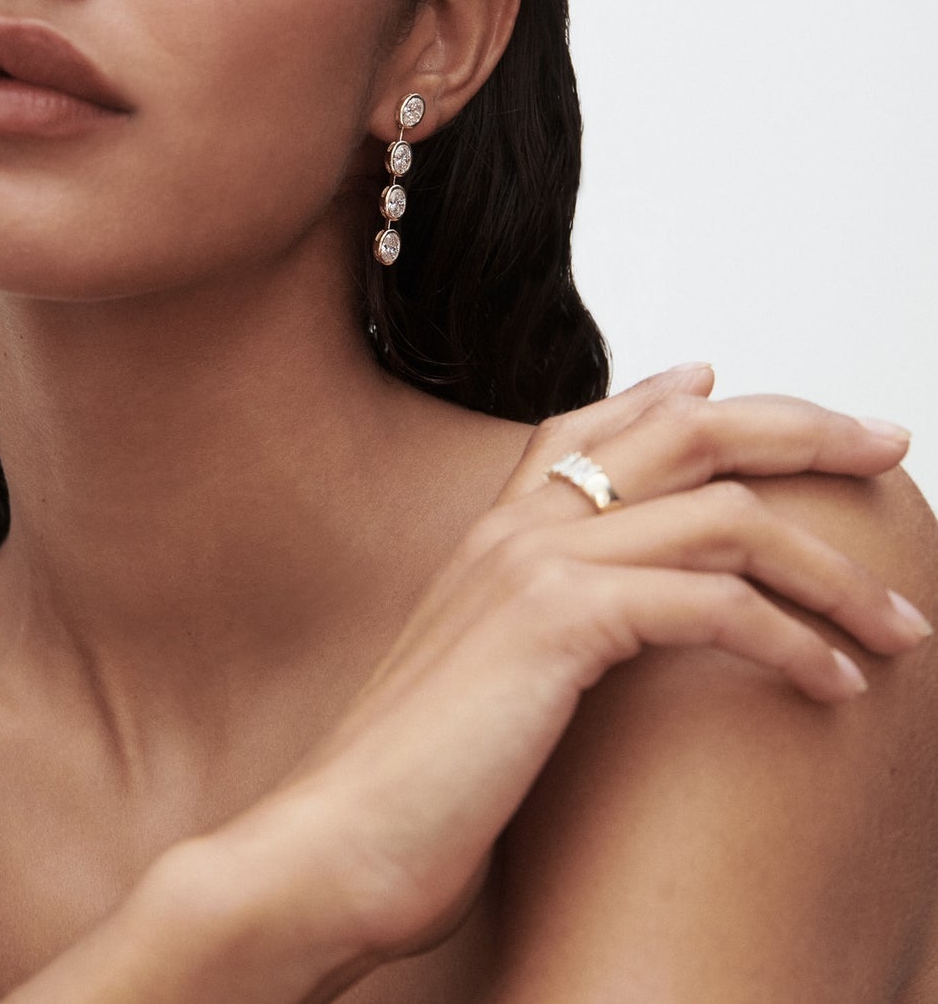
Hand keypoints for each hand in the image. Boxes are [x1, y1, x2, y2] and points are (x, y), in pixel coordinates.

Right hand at [198, 368, 930, 984]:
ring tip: (898, 623)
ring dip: (831, 569)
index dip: (672, 394)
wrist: (341, 836)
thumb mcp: (482, 676)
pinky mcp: (559, 623)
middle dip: (800, 427)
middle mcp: (517, 525)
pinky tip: (833, 687)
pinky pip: (715, 604)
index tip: (738, 386)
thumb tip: (606, 613)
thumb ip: (537, 623)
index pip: (592, 423)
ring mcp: (535, 563)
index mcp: (494, 532)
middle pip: (684, 430)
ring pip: (725, 515)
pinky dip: (794, 643)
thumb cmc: (418, 778)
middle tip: (883, 443)